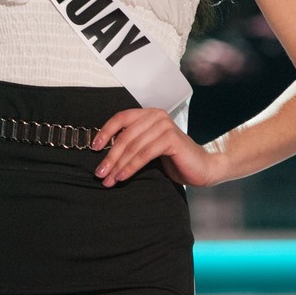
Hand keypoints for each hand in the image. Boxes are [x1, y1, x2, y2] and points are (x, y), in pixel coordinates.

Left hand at [91, 106, 218, 187]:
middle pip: (125, 136)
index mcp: (148, 114)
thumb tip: (104, 155)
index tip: (94, 148)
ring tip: (109, 179)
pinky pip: (145, 153)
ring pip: (133, 146)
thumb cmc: (174, 160)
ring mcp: (164, 126)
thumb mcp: (148, 149)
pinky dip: (131, 166)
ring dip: (118, 165)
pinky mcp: (171, 138)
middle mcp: (156, 116)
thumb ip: (131, 145)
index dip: (105, 132)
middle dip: (110, 156)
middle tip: (100, 173)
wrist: (201, 168)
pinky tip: (123, 176)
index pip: (121, 118)